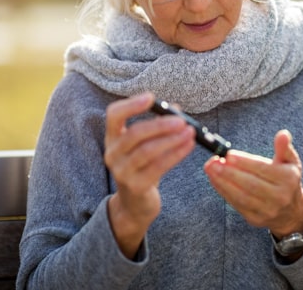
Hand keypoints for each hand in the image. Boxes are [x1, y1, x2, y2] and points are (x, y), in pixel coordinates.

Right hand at [104, 92, 194, 257]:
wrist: (135, 204)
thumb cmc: (142, 166)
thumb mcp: (145, 144)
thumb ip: (158, 124)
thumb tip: (176, 109)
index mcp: (113, 137)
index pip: (114, 115)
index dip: (131, 104)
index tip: (151, 97)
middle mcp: (112, 153)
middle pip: (134, 133)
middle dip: (160, 125)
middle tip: (182, 121)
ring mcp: (122, 171)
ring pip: (147, 151)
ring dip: (171, 140)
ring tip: (190, 132)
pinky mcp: (135, 186)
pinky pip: (158, 167)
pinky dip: (175, 155)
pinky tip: (188, 146)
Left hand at [204, 130, 302, 237]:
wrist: (291, 211)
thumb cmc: (286, 179)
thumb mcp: (290, 161)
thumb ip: (284, 147)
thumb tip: (283, 134)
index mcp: (288, 179)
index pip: (263, 169)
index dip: (245, 162)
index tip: (229, 154)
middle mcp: (279, 197)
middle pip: (250, 184)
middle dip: (229, 173)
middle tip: (214, 161)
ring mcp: (267, 210)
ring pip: (241, 196)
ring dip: (222, 182)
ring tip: (211, 169)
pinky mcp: (255, 219)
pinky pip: (236, 204)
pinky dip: (223, 191)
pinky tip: (214, 179)